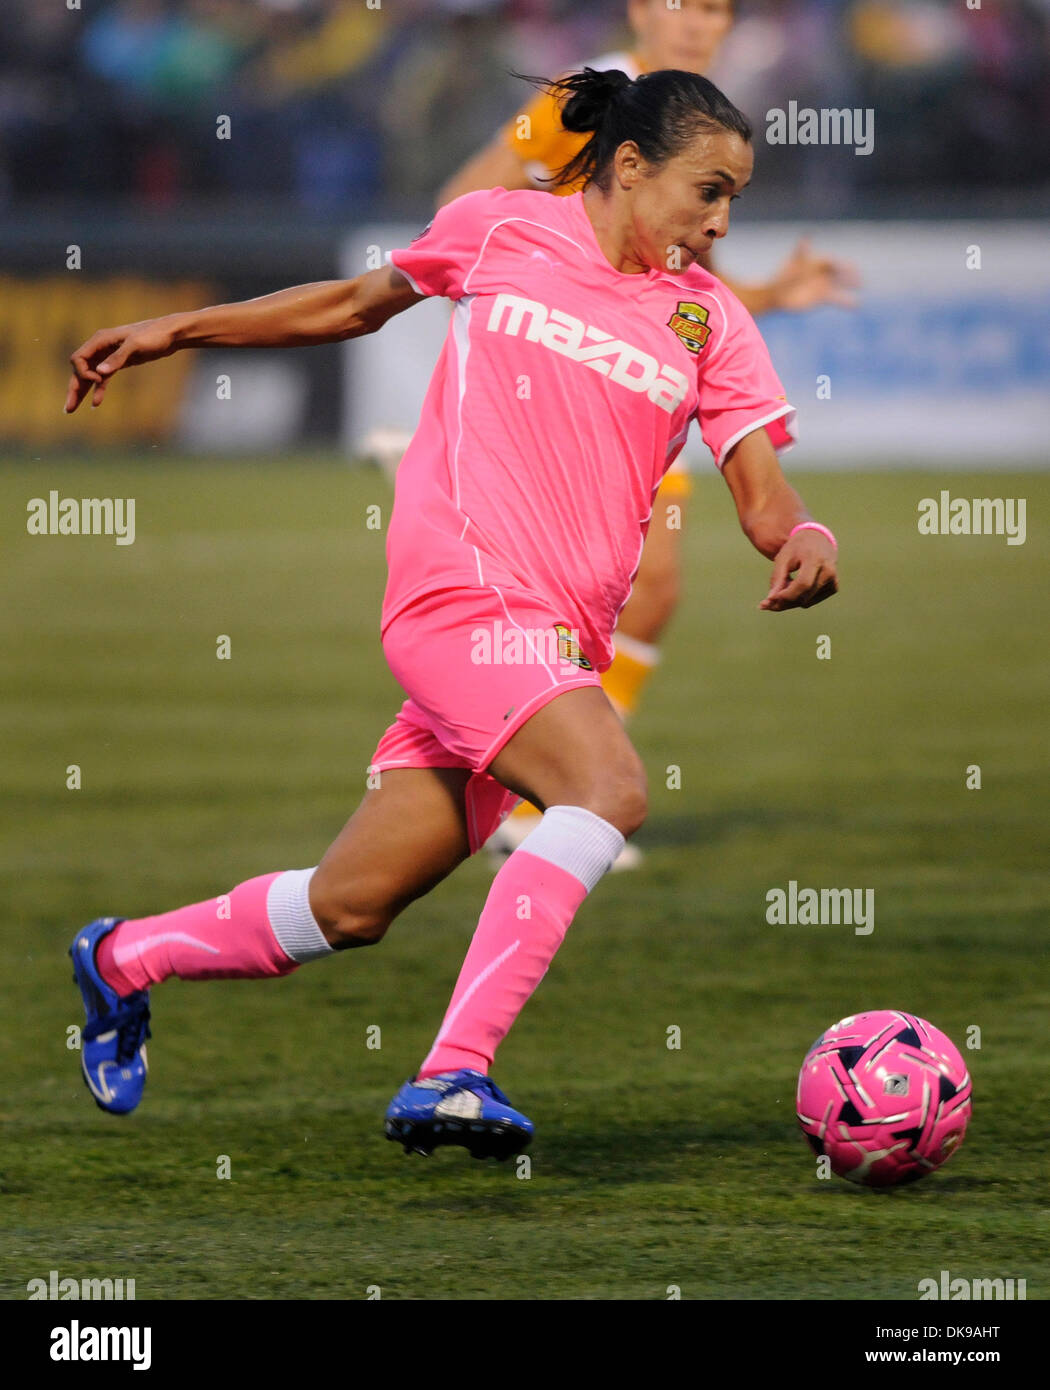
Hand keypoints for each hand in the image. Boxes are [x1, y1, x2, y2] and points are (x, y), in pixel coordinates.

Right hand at [65, 317, 179, 412]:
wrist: (170, 334)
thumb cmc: (153, 335)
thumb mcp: (135, 345)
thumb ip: (117, 358)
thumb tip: (100, 372)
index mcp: (100, 340)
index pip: (79, 358)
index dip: (83, 372)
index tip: (98, 379)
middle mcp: (100, 347)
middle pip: (80, 370)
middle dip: (74, 388)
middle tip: (68, 409)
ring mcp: (109, 356)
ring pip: (90, 376)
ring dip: (82, 391)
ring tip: (73, 409)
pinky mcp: (118, 363)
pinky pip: (103, 378)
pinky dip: (98, 390)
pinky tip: (96, 403)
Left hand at [760, 530, 837, 611]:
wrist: (817, 539)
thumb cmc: (797, 548)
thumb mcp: (783, 558)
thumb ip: (777, 578)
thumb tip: (771, 600)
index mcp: (816, 559)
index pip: (803, 584)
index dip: (787, 595)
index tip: (770, 599)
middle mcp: (829, 571)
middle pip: (804, 596)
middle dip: (783, 601)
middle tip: (766, 602)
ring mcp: (833, 580)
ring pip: (806, 602)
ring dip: (790, 599)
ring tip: (783, 585)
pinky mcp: (834, 587)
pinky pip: (811, 601)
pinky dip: (799, 598)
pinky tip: (794, 586)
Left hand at [767, 239, 859, 312]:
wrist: (777, 294)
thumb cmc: (784, 276)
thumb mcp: (794, 263)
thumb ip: (801, 251)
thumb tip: (805, 236)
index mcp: (817, 262)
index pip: (832, 262)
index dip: (841, 265)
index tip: (849, 269)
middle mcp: (822, 272)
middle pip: (839, 272)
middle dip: (849, 275)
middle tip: (859, 280)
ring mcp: (823, 285)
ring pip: (840, 285)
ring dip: (849, 287)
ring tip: (861, 289)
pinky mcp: (822, 297)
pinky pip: (836, 299)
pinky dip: (846, 302)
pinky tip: (856, 305)